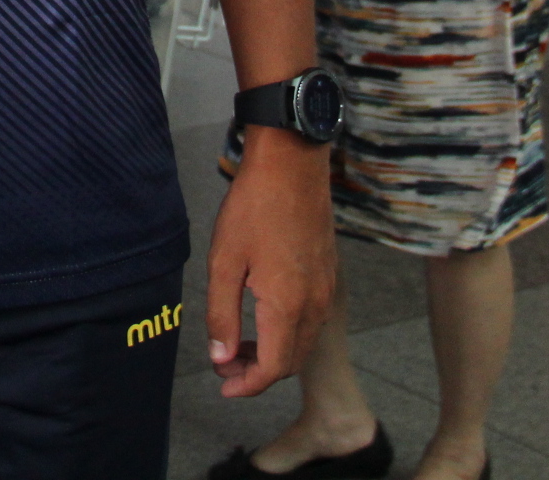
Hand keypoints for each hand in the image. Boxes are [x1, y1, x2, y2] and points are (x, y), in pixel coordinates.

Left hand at [205, 127, 334, 396]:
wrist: (292, 164)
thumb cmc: (254, 207)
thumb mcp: (225, 261)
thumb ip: (222, 314)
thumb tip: (220, 355)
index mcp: (288, 306)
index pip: (273, 368)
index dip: (247, 384)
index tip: (224, 384)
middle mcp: (314, 304)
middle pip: (291, 361)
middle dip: (258, 372)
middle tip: (224, 363)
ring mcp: (326, 289)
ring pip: (303, 342)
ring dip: (273, 353)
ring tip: (238, 343)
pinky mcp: (328, 274)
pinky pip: (311, 320)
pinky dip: (287, 332)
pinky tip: (262, 317)